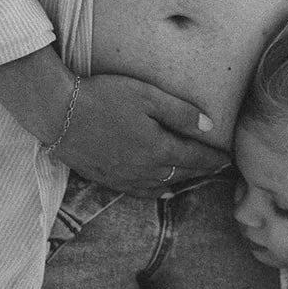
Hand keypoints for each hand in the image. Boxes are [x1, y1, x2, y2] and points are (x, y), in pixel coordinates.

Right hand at [58, 74, 226, 194]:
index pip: (195, 158)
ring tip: (195, 178)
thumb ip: (180, 112)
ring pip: (163, 185)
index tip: (228, 160)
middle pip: (181, 173)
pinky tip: (162, 190)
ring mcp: (124, 178)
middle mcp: (144, 170)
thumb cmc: (104, 97)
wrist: (59, 112)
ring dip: (182, 181)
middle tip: (218, 170)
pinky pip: (140, 192)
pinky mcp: (107, 179)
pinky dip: (157, 191)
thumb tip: (209, 127)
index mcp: (158, 149)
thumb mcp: (147, 96)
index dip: (214, 159)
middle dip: (202, 171)